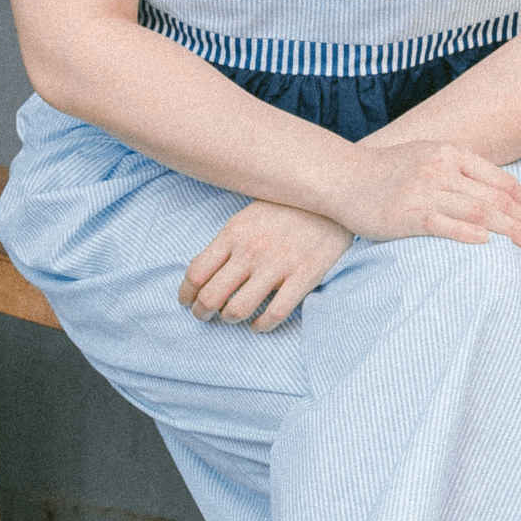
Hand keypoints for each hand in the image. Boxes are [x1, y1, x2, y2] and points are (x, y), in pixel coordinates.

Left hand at [178, 200, 353, 331]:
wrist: (334, 193)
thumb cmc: (288, 205)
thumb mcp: (249, 215)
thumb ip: (226, 241)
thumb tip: (199, 268)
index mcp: (234, 232)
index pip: (196, 273)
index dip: (186, 294)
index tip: (186, 301)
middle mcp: (251, 250)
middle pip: (211, 297)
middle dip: (202, 313)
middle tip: (204, 315)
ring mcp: (278, 264)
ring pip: (238, 310)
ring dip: (229, 319)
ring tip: (232, 316)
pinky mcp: (304, 276)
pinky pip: (274, 314)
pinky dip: (260, 326)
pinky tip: (259, 323)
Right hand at [334, 139, 520, 250]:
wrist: (342, 177)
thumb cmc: (388, 172)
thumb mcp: (428, 158)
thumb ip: (460, 173)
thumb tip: (496, 197)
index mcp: (451, 153)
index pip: (500, 180)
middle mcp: (441, 169)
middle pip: (496, 197)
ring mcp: (424, 191)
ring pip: (479, 211)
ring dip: (512, 229)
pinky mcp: (406, 214)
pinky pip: (443, 224)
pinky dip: (467, 232)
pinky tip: (488, 242)